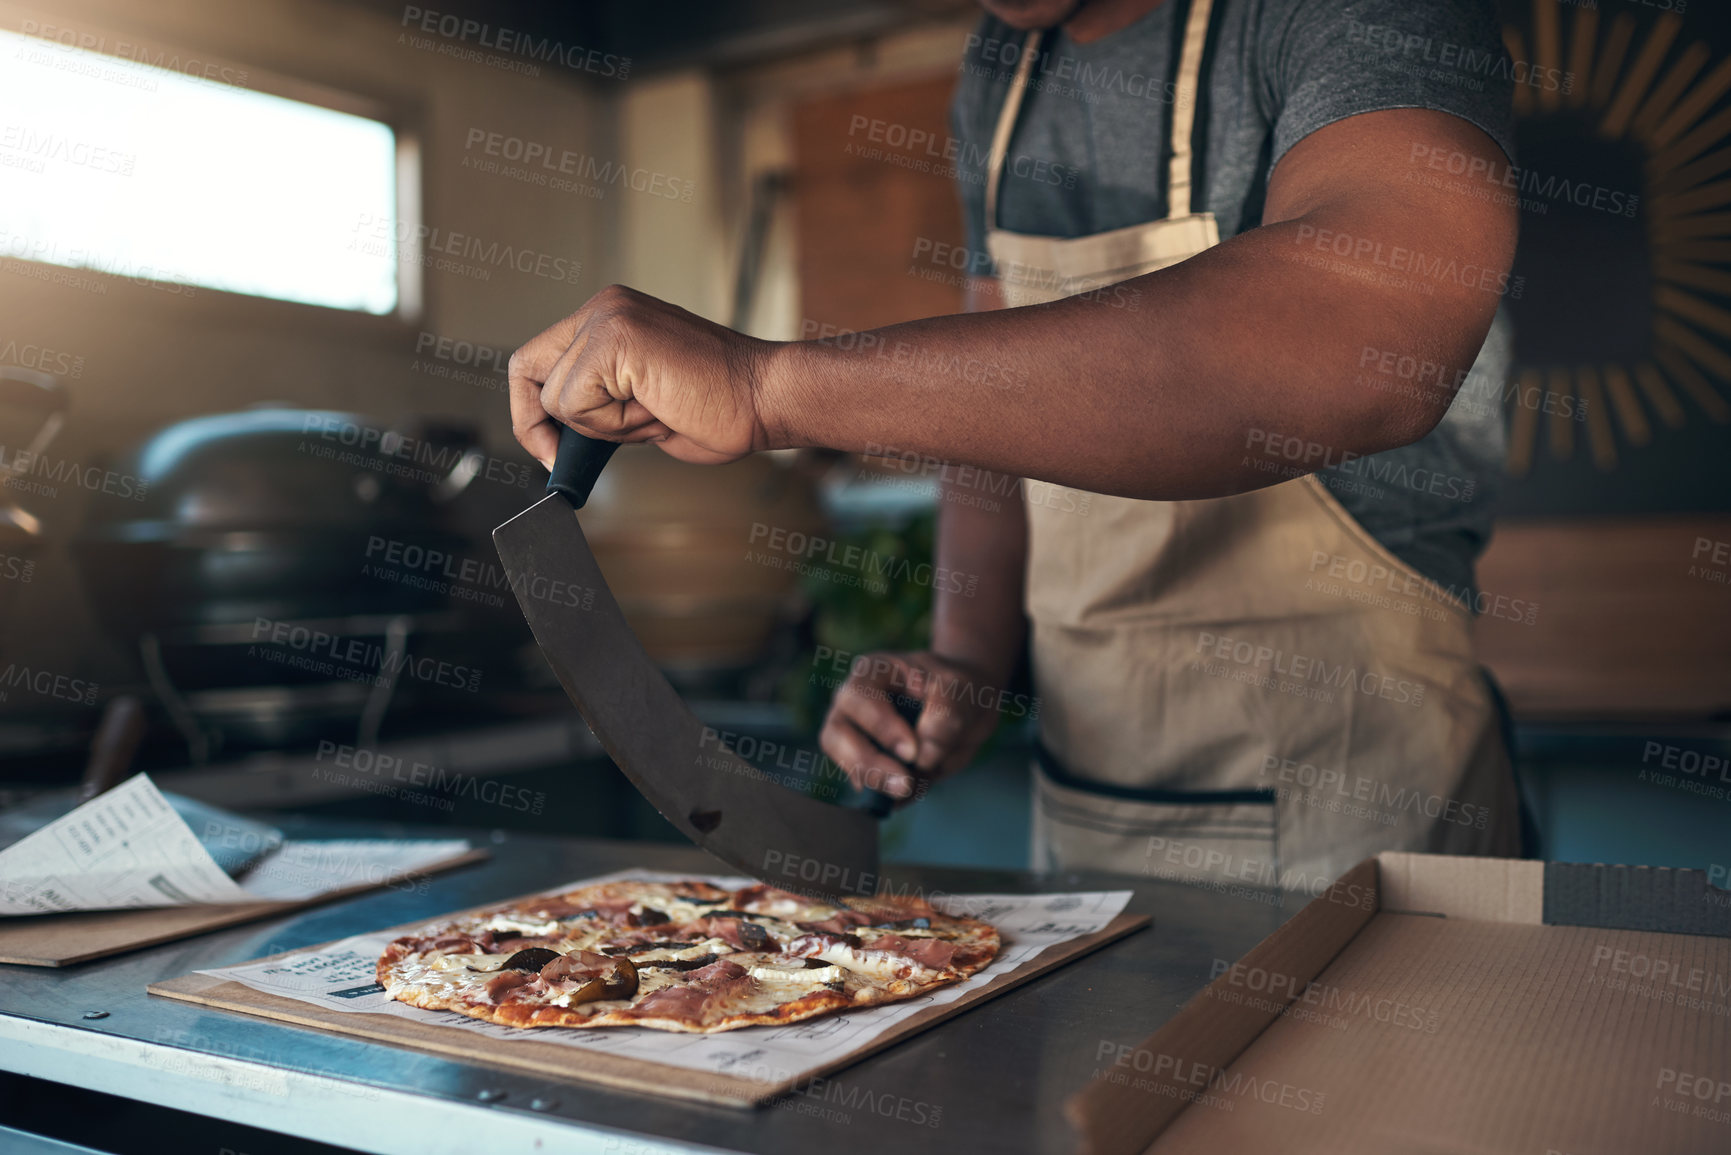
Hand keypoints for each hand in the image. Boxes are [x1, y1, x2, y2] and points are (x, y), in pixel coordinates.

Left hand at [509, 285, 776, 467]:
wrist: (765, 399)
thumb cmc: (720, 407)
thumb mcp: (639, 404)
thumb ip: (599, 402)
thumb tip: (557, 436)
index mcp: (609, 317)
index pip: (537, 359)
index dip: (532, 409)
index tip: (551, 447)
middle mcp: (603, 308)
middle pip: (526, 369)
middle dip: (540, 423)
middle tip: (565, 454)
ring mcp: (608, 318)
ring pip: (556, 395)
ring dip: (600, 426)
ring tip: (652, 414)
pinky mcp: (615, 339)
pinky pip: (576, 403)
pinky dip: (611, 425)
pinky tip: (655, 410)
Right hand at [818, 651, 1001, 801]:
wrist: (967, 710)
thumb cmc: (957, 689)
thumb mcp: (960, 691)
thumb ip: (945, 717)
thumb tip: (922, 757)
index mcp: (872, 673)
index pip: (859, 697)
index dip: (881, 727)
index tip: (912, 751)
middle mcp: (854, 704)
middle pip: (835, 735)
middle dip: (867, 763)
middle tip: (903, 783)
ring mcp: (856, 735)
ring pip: (844, 763)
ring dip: (875, 782)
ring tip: (909, 789)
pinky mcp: (868, 765)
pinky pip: (868, 787)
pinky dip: (890, 795)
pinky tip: (916, 789)